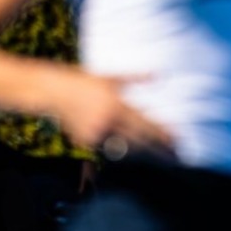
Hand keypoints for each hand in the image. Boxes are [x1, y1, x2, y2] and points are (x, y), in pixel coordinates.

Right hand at [52, 73, 174, 157]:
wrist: (52, 90)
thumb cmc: (84, 81)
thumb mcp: (111, 78)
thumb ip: (136, 79)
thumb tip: (159, 74)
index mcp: (117, 106)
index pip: (146, 125)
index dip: (163, 135)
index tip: (178, 142)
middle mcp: (108, 123)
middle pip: (140, 142)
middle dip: (159, 151)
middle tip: (176, 156)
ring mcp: (96, 134)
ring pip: (125, 148)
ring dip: (141, 151)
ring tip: (159, 156)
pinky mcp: (86, 142)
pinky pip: (107, 148)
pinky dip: (117, 147)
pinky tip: (125, 146)